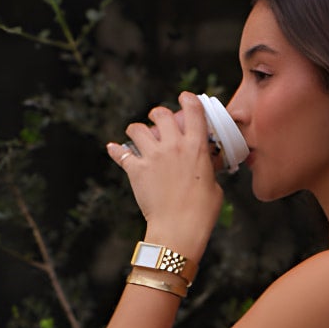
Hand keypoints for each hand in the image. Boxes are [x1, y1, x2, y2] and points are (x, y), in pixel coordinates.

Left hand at [107, 91, 225, 251]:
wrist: (179, 230)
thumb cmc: (202, 213)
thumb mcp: (215, 186)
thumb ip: (208, 170)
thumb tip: (207, 166)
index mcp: (196, 147)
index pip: (193, 110)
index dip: (188, 99)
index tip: (185, 97)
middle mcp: (173, 146)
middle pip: (161, 114)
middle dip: (159, 114)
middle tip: (158, 121)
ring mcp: (153, 157)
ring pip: (137, 128)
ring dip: (137, 129)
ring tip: (138, 135)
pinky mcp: (136, 170)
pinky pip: (121, 154)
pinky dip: (116, 151)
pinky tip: (113, 148)